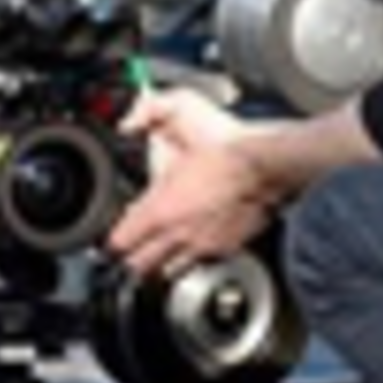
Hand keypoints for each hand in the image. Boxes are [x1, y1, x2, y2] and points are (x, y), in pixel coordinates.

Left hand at [109, 89, 271, 277]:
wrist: (268, 165)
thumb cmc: (227, 145)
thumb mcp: (178, 110)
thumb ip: (145, 113)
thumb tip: (128, 122)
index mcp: (159, 210)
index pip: (120, 242)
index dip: (115, 237)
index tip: (115, 232)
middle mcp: (178, 235)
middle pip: (139, 267)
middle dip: (132, 258)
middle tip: (132, 247)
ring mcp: (203, 246)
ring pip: (169, 272)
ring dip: (162, 263)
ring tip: (160, 250)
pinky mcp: (227, 249)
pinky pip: (201, 263)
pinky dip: (194, 257)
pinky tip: (195, 240)